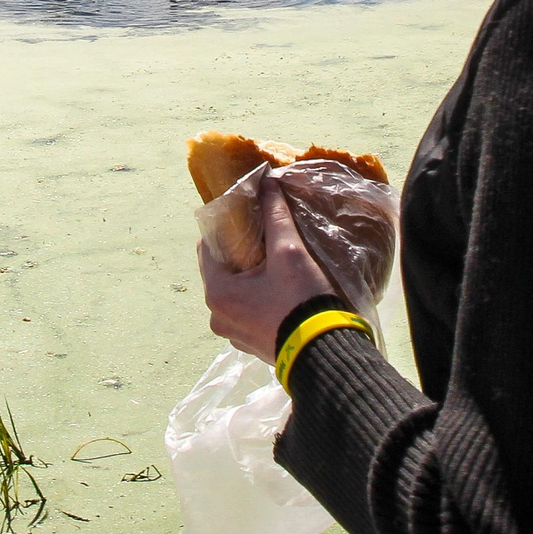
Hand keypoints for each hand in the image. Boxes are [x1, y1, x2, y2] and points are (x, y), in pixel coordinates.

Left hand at [197, 179, 336, 363]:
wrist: (325, 352)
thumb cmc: (301, 300)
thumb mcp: (289, 252)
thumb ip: (275, 215)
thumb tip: (268, 181)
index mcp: (217, 292)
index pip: (207, 246)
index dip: (224, 228)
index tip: (245, 218)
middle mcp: (217, 317)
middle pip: (221, 271)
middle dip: (239, 253)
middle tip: (263, 238)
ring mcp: (233, 335)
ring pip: (235, 293)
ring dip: (249, 278)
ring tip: (274, 264)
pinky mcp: (251, 346)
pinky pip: (247, 313)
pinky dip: (257, 300)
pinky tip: (279, 291)